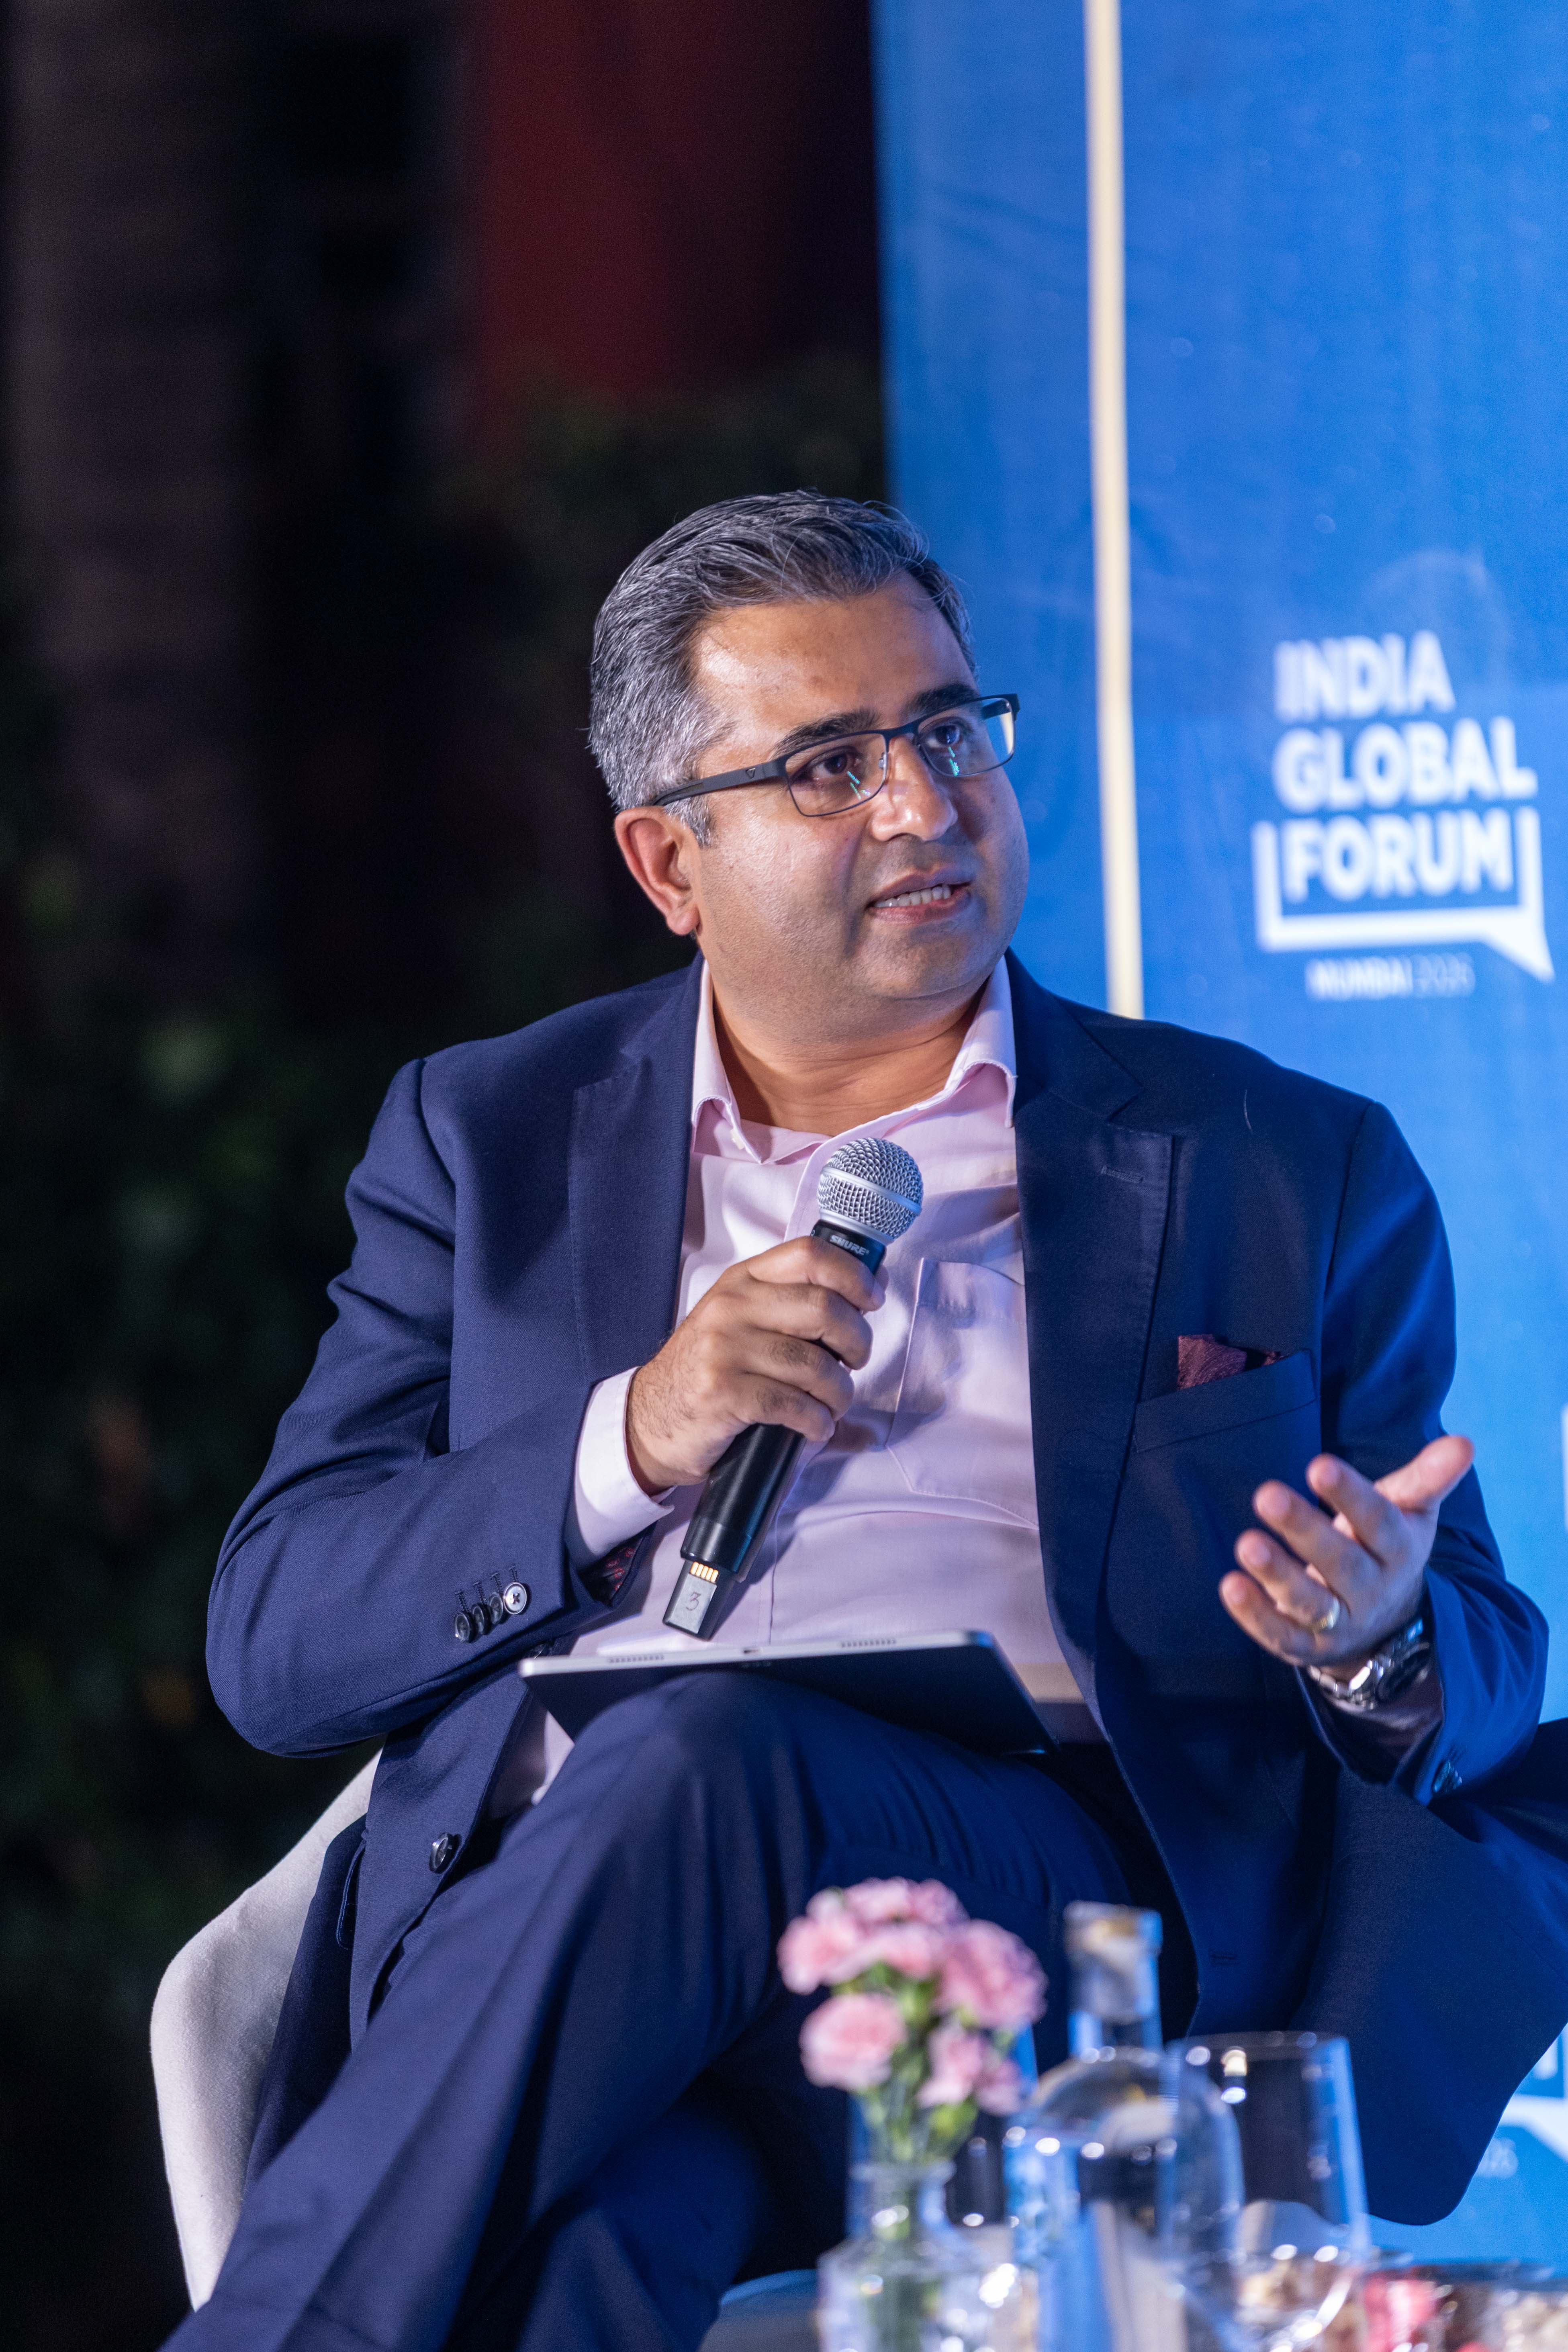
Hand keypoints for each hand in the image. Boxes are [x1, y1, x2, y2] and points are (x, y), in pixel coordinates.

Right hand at [625, 1237, 882, 1493]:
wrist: (649, 1419)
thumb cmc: (709, 1371)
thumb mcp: (744, 1322)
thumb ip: (800, 1305)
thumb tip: (875, 1287)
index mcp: (743, 1280)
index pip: (810, 1255)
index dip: (854, 1275)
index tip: (872, 1300)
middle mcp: (732, 1306)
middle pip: (824, 1309)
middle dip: (857, 1343)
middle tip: (852, 1365)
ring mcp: (724, 1348)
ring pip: (816, 1364)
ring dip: (839, 1394)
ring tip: (831, 1405)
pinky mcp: (722, 1391)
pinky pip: (794, 1404)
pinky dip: (817, 1422)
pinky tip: (813, 1427)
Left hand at [1220, 1433, 1474, 1670]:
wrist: (1385, 1625)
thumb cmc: (1385, 1547)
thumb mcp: (1409, 1512)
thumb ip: (1428, 1478)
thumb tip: (1465, 1442)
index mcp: (1397, 1550)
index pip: (1376, 1521)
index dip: (1350, 1495)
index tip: (1319, 1465)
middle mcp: (1371, 1589)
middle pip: (1340, 1562)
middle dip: (1304, 1529)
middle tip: (1267, 1494)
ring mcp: (1340, 1622)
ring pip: (1310, 1603)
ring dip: (1277, 1574)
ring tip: (1245, 1544)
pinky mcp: (1307, 1646)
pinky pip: (1282, 1635)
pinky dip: (1255, 1615)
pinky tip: (1229, 1586)